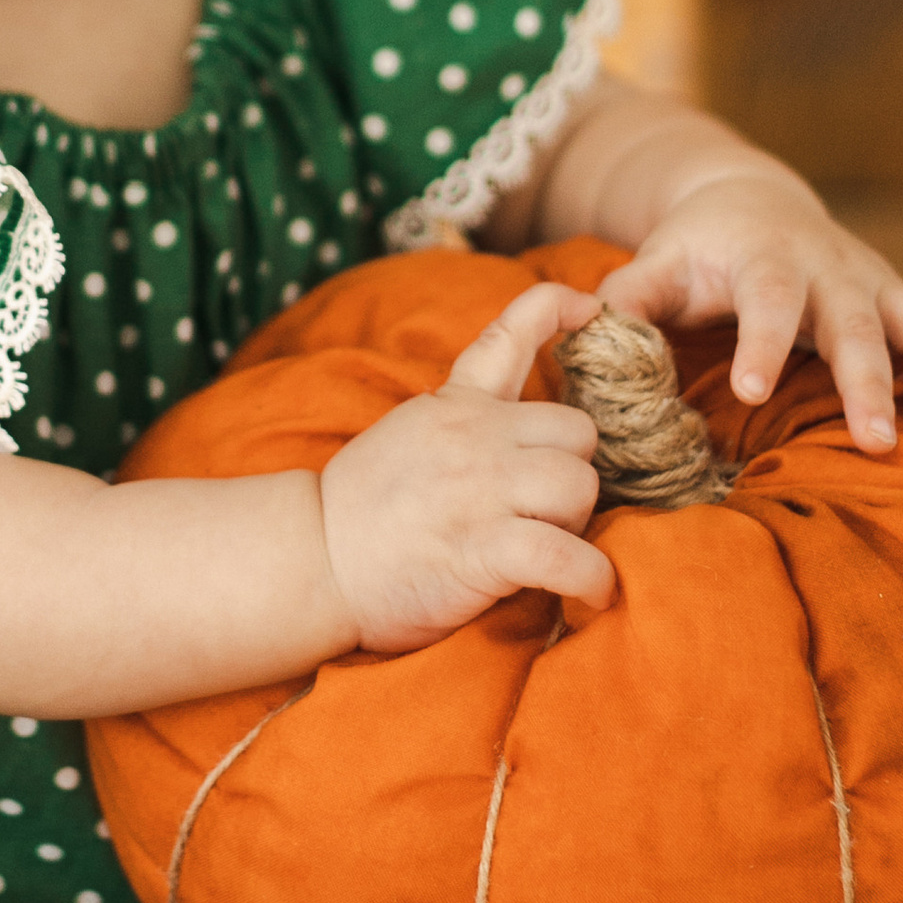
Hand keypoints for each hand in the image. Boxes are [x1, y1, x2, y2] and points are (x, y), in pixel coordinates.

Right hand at [319, 280, 617, 655]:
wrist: (311, 561)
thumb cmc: (360, 514)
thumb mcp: (408, 436)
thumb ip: (462, 427)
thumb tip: (518, 444)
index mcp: (454, 405)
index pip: (510, 335)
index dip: (557, 308)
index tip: (590, 308)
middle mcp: (474, 436)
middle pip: (577, 431)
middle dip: (573, 471)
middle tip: (545, 510)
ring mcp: (481, 489)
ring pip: (580, 484)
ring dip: (577, 522)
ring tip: (548, 549)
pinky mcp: (485, 548)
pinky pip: (568, 555)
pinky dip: (591, 579)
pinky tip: (589, 593)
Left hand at [599, 171, 902, 452]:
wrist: (752, 199)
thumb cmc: (696, 247)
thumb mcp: (655, 263)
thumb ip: (626, 301)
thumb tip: (592, 340)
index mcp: (764, 256)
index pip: (768, 297)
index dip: (764, 340)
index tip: (752, 388)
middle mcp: (829, 267)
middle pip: (856, 321)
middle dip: (867, 381)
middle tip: (875, 442)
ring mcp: (873, 282)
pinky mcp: (898, 300)